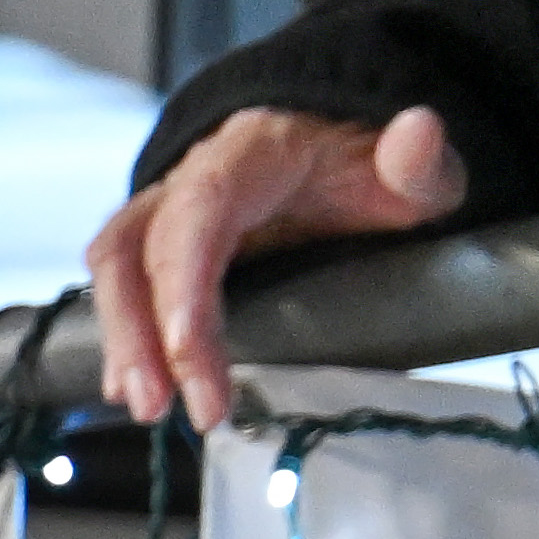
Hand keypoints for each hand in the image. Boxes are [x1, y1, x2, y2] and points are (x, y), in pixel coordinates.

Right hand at [82, 105, 466, 430]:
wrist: (347, 144)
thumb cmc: (374, 163)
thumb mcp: (416, 165)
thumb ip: (420, 160)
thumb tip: (419, 131)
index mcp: (252, 152)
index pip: (201, 208)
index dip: (183, 279)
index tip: (188, 347)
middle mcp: (195, 176)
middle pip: (138, 245)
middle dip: (140, 329)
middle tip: (162, 405)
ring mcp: (174, 209)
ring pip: (118, 266)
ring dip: (124, 340)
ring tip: (147, 407)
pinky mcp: (170, 244)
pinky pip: (128, 283)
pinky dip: (125, 335)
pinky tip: (133, 388)